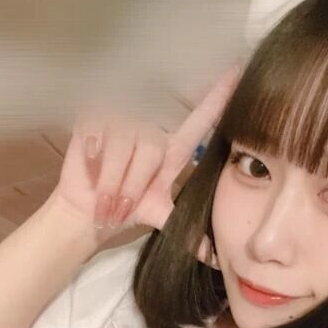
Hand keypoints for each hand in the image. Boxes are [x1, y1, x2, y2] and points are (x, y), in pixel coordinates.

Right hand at [48, 65, 239, 257]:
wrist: (88, 211)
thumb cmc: (126, 208)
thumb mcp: (160, 216)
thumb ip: (187, 231)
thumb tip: (216, 258)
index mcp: (172, 148)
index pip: (201, 118)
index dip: (218, 97)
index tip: (238, 69)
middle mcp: (151, 128)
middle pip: (151, 146)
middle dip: (133, 183)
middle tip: (121, 206)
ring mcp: (122, 119)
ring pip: (124, 142)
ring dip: (111, 177)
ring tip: (105, 195)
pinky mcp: (94, 115)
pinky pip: (98, 132)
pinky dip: (93, 156)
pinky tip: (90, 164)